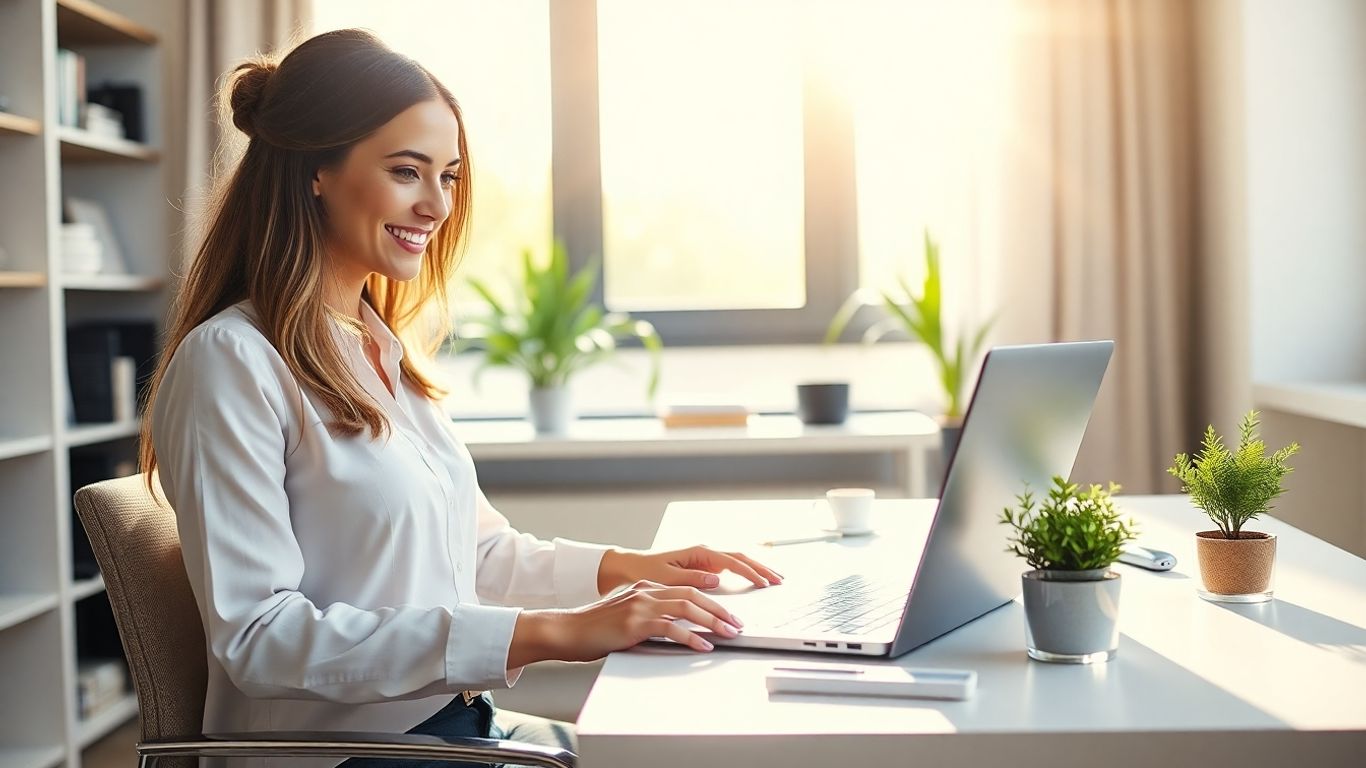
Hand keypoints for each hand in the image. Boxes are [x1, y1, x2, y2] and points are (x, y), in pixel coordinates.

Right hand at [510, 581, 744, 664]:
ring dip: (713, 622)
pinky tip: (703, 646)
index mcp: (646, 587)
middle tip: (737, 624)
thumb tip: (674, 630)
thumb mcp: (626, 616)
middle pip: (693, 595)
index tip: (727, 614)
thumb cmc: (594, 629)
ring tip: (729, 634)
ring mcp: (640, 604)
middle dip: (720, 610)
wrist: (567, 631)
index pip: (687, 589)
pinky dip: (691, 637)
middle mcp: (646, 590)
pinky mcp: (635, 622)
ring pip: (687, 608)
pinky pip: (671, 628)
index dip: (711, 601)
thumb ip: (649, 617)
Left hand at [597, 545, 783, 594]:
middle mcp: (704, 553)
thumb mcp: (665, 578)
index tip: (764, 583)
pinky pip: (730, 567)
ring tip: (774, 577)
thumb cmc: (644, 572)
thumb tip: (716, 579)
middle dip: (761, 568)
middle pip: (740, 558)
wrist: (629, 569)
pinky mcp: (703, 567)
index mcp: (697, 553)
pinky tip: (755, 577)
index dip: (749, 573)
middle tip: (780, 580)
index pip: (731, 562)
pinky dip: (745, 571)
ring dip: (756, 568)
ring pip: (738, 561)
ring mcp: (705, 560)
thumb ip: (691, 578)